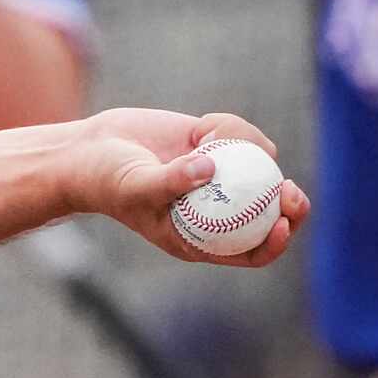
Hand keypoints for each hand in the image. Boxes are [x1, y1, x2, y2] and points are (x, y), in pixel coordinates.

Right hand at [69, 109, 308, 267]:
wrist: (88, 150)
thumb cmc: (105, 180)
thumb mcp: (134, 186)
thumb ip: (170, 181)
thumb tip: (211, 168)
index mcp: (198, 236)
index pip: (249, 252)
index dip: (274, 241)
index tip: (280, 220)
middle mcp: (215, 210)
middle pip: (270, 214)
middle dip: (288, 204)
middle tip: (288, 187)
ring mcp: (219, 178)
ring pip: (261, 167)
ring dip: (248, 147)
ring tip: (208, 135)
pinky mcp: (216, 148)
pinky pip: (244, 138)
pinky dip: (231, 127)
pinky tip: (201, 126)